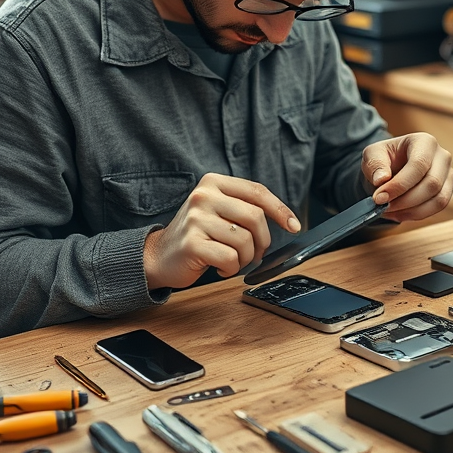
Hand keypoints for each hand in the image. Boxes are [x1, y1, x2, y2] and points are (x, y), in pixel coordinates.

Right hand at [143, 173, 300, 288]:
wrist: (158, 255)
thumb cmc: (197, 234)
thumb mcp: (218, 211)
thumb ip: (244, 208)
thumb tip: (286, 220)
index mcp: (213, 183)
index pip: (257, 192)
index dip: (280, 210)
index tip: (294, 226)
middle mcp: (203, 196)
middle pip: (254, 217)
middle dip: (262, 241)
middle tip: (256, 253)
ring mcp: (195, 219)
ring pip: (244, 241)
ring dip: (245, 258)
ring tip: (232, 260)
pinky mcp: (191, 244)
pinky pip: (230, 259)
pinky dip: (231, 269)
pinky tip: (220, 267)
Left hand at [361, 133, 452, 221]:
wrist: (392, 168)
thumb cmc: (383, 159)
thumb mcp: (372, 155)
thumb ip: (375, 165)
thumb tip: (381, 180)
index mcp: (424, 141)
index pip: (418, 164)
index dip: (399, 185)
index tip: (379, 198)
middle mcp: (442, 156)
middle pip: (432, 184)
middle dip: (405, 200)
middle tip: (383, 207)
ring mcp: (448, 174)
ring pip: (438, 199)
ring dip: (411, 210)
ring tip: (389, 211)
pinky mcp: (448, 190)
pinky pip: (437, 208)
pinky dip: (417, 214)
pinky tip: (399, 213)